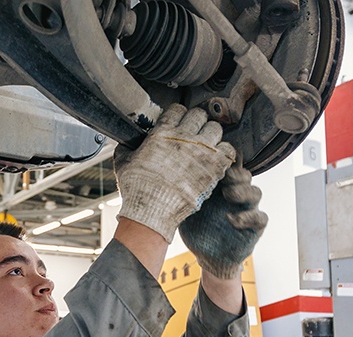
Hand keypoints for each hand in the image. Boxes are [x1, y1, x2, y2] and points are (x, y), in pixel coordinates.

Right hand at [114, 104, 235, 241]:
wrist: (152, 212)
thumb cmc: (137, 190)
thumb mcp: (123, 163)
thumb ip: (126, 147)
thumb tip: (125, 142)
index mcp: (163, 133)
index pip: (178, 109)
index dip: (178, 115)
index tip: (177, 123)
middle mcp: (184, 137)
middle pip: (199, 115)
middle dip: (196, 123)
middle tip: (193, 134)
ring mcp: (201, 152)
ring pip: (216, 128)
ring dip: (211, 135)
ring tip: (205, 145)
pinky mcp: (214, 168)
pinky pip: (229, 150)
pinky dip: (224, 153)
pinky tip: (216, 159)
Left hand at [178, 166, 266, 278]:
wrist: (206, 256)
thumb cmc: (196, 227)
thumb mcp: (187, 208)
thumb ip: (187, 192)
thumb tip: (173, 174)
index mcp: (222, 186)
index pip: (230, 167)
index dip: (225, 161)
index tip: (215, 158)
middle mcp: (238, 194)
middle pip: (245, 176)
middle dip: (236, 174)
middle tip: (223, 175)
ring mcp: (248, 209)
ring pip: (256, 193)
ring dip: (243, 191)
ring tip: (228, 194)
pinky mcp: (255, 227)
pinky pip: (260, 218)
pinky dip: (247, 217)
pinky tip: (231, 220)